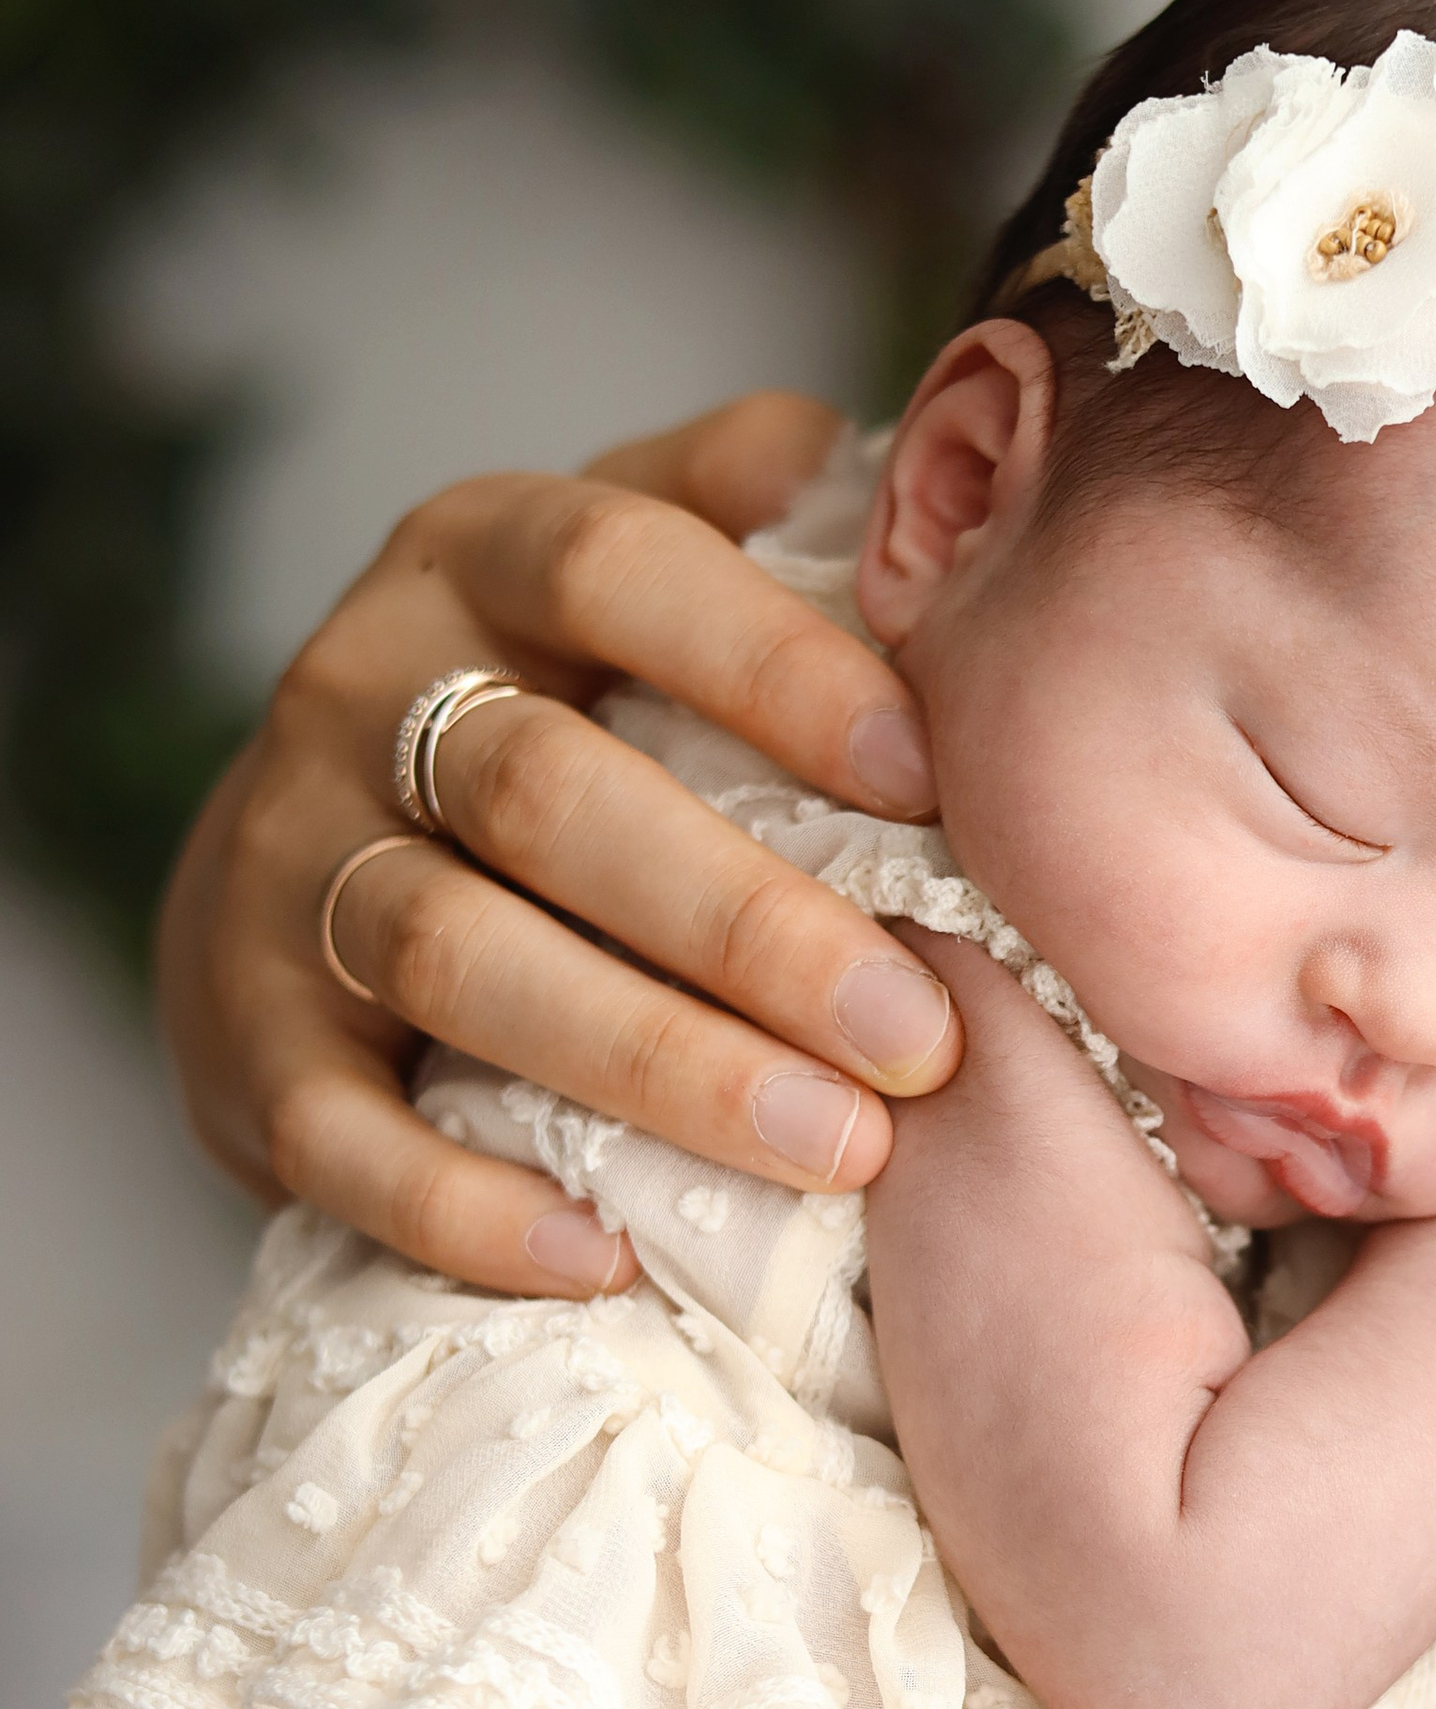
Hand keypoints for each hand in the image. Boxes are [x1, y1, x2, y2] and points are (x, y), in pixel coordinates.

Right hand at [157, 391, 963, 1300]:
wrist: (302, 854)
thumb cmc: (556, 703)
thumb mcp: (637, 574)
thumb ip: (760, 510)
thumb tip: (916, 452)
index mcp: (481, 558)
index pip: (614, 567)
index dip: (765, 662)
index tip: (923, 774)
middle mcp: (362, 693)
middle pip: (549, 795)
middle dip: (748, 924)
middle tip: (921, 1036)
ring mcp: (286, 867)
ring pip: (455, 960)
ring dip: (657, 1065)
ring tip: (839, 1147)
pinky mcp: (240, 1038)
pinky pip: (340, 1135)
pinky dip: (466, 1206)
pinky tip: (608, 1257)